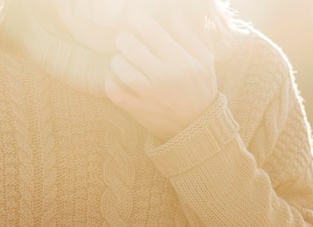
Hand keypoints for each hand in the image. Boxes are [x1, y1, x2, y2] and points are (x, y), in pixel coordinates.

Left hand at [104, 10, 216, 141]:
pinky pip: (115, 93)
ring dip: (117, 58)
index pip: (151, 31)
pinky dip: (109, 82)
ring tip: (122, 57)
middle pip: (131, 46)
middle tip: (126, 39)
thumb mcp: (203, 60)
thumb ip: (188, 36)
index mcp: (180, 61)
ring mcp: (148, 95)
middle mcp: (163, 77)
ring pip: (120, 68)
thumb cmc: (200, 89)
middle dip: (124, 38)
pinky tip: (114, 76)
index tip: (134, 18)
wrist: (197, 127)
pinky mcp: (138, 110)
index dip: (137, 19)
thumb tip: (173, 14)